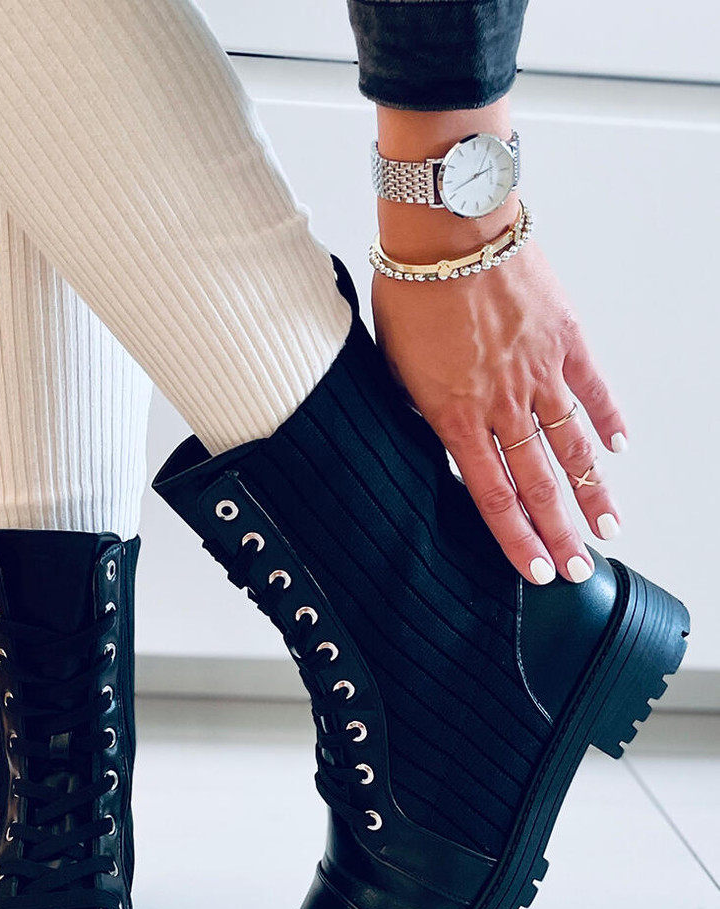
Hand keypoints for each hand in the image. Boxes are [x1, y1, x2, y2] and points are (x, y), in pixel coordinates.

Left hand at [371, 239, 626, 584]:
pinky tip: (619, 449)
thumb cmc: (411, 291)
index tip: (538, 572)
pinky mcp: (564, 337)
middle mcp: (503, 403)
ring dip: (593, 491)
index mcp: (454, 415)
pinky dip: (608, 419)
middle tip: (580, 569)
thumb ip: (422, 410)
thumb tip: (436, 436)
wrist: (448, 230)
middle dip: (561, 533)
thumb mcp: (395, 367)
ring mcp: (539, 372)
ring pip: (573, 446)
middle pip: (539, 483)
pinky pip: (593, 388)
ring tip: (609, 527)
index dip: (517, 539)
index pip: (492, 496)